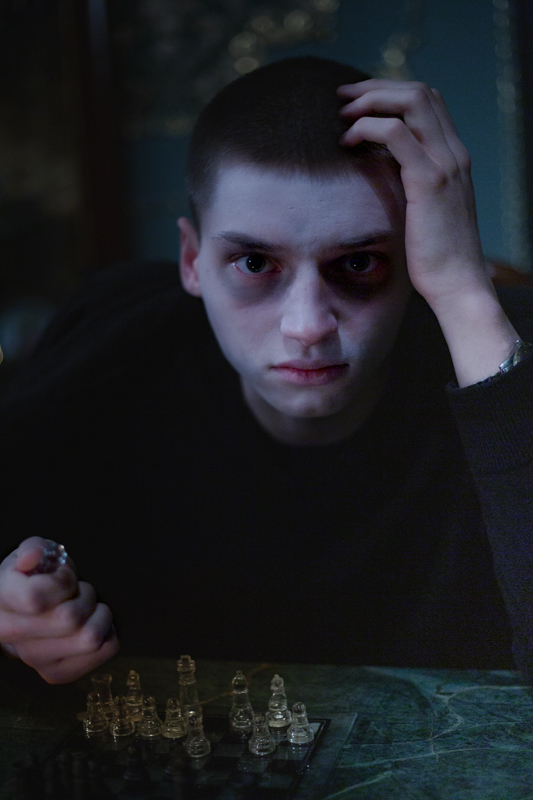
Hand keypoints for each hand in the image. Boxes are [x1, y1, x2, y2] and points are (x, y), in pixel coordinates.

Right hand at [0, 537, 118, 682]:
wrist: (24, 611)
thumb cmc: (33, 577)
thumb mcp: (34, 552)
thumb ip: (34, 549)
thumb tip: (31, 558)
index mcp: (1, 601)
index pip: (37, 599)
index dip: (61, 581)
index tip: (63, 577)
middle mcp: (12, 636)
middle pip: (69, 619)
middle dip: (84, 595)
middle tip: (77, 592)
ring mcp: (33, 660)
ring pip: (91, 638)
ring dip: (98, 615)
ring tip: (85, 608)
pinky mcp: (57, 674)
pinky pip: (106, 650)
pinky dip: (109, 633)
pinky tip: (91, 624)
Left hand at [337, 78, 488, 306]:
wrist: (457, 284)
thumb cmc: (435, 256)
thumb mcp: (422, 211)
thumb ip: (408, 184)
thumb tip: (376, 169)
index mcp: (454, 157)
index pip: (428, 101)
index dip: (390, 92)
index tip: (357, 103)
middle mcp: (454, 152)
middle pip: (419, 91)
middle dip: (376, 87)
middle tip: (342, 98)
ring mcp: (445, 163)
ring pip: (411, 101)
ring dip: (370, 100)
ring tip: (342, 115)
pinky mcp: (429, 181)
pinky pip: (396, 133)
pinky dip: (368, 127)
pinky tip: (349, 141)